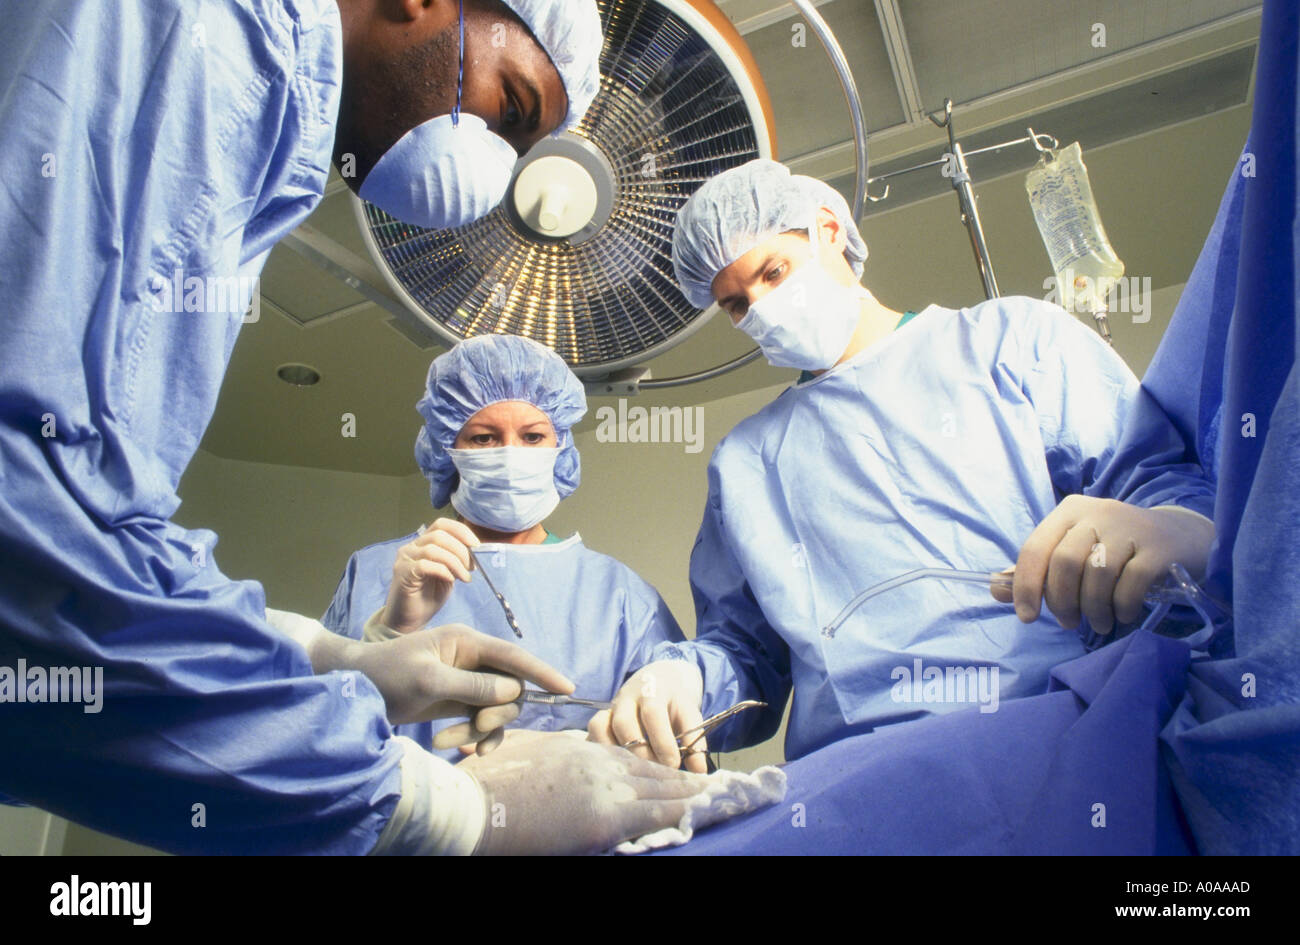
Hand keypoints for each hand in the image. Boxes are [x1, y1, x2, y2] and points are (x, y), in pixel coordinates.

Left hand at [346, 623, 572, 741]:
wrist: (356, 690)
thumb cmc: (388, 675)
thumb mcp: (429, 681)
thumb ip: (472, 685)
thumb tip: (513, 690)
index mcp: (466, 642)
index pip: (513, 656)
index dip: (541, 672)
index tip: (566, 687)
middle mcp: (471, 658)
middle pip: (509, 687)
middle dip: (497, 712)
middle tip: (476, 727)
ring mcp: (466, 680)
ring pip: (495, 708)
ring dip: (478, 730)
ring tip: (447, 742)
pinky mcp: (458, 701)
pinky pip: (479, 720)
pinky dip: (471, 736)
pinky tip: (454, 746)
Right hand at [381, 519, 479, 633]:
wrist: (408, 621)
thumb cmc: (427, 598)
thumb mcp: (448, 575)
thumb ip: (455, 560)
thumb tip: (474, 550)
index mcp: (423, 544)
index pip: (441, 525)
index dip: (461, 531)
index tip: (476, 545)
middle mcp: (411, 547)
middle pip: (439, 535)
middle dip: (461, 549)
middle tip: (472, 567)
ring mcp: (405, 559)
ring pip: (434, 549)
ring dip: (455, 562)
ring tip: (465, 577)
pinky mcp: (403, 572)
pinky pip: (425, 564)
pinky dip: (443, 570)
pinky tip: (450, 580)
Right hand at [459, 731, 709, 854]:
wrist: (471, 804)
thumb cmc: (484, 785)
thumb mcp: (516, 756)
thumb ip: (540, 753)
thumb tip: (549, 755)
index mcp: (578, 750)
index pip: (629, 759)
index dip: (656, 767)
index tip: (676, 774)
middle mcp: (598, 763)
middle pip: (652, 770)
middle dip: (684, 779)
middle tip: (715, 784)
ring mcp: (605, 789)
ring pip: (663, 789)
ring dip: (694, 794)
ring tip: (723, 795)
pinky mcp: (606, 819)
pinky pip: (658, 814)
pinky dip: (687, 810)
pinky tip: (708, 808)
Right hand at [587, 660, 707, 773]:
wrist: (655, 681)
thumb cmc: (673, 703)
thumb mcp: (689, 715)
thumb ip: (694, 740)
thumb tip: (698, 771)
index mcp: (652, 690)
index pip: (653, 714)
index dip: (662, 741)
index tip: (673, 765)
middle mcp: (626, 698)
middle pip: (623, 723)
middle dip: (639, 753)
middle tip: (655, 771)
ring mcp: (609, 708)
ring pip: (600, 728)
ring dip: (615, 753)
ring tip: (633, 772)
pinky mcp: (598, 719)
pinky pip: (590, 735)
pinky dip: (598, 752)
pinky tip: (614, 769)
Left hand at [994, 496, 1214, 634]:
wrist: (1180, 538)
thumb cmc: (1115, 548)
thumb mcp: (1074, 550)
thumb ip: (1036, 569)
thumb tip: (995, 588)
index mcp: (1069, 511)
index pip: (1034, 548)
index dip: (1025, 586)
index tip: (1027, 617)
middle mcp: (1097, 513)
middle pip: (1064, 563)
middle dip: (1061, 602)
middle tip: (1069, 622)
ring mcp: (1129, 528)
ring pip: (1097, 576)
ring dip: (1093, 610)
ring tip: (1099, 623)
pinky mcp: (1157, 548)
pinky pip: (1130, 584)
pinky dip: (1122, 607)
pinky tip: (1123, 615)